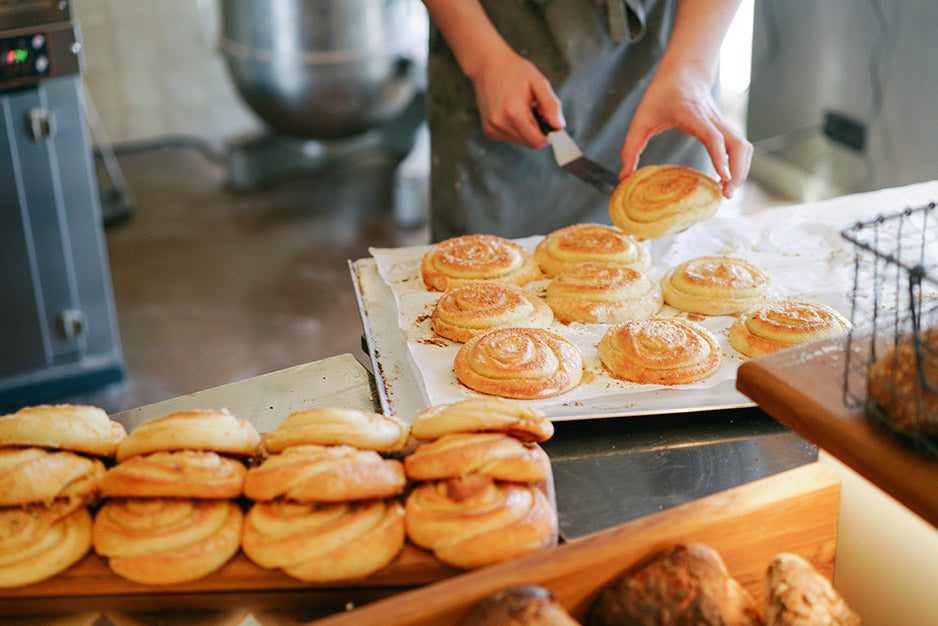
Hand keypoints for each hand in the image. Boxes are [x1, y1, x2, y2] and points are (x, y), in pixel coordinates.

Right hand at [467, 49, 563, 149]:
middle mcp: (500, 124)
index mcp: (513, 113)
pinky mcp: (489, 131)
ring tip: (522, 108)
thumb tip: (558, 126)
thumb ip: (551, 105)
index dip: (548, 133)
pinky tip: (513, 111)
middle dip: (538, 129)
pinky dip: (517, 128)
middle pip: (530, 143)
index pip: (538, 141)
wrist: (488, 66)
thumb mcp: (538, 82)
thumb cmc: (514, 71)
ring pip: (522, 141)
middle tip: (534, 108)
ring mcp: (492, 129)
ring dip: (527, 128)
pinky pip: (512, 137)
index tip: (550, 120)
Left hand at [619, 66, 752, 197]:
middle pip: (736, 144)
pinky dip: (739, 163)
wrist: (684, 71)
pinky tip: (727, 180)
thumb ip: (630, 147)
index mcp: (692, 114)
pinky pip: (739, 146)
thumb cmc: (661, 94)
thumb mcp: (640, 119)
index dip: (719, 157)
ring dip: (741, 169)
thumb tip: (623, 177)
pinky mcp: (725, 127)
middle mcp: (712, 119)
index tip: (723, 177)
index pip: (712, 137)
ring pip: (743, 146)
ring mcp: (722, 122)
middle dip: (737, 171)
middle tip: (726, 194)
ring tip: (727, 191)